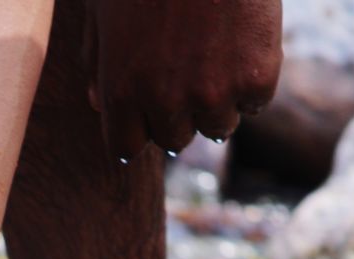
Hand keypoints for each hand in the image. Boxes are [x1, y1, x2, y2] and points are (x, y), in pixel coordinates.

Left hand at [84, 0, 282, 160]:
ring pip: (217, 128)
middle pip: (173, 140)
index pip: (126, 149)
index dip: (138, 129)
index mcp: (120, 90)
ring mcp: (213, 94)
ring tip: (215, 54)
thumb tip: (99, 104)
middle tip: (185, 70)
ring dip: (217, 102)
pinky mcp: (256, 78)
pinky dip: (252, 82)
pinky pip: (254, 104)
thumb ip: (97, 59)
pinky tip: (243, 45)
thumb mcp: (103, 8)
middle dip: (176, 113)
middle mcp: (164, 102)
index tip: (147, 112)